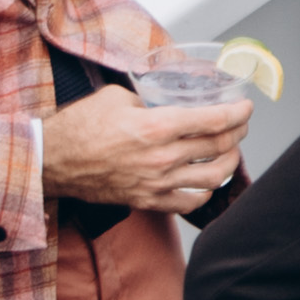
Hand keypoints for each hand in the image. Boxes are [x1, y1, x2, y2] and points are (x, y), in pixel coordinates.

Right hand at [39, 84, 250, 214]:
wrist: (53, 161)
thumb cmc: (80, 125)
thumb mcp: (118, 97)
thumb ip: (149, 100)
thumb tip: (167, 100)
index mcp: (157, 126)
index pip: (214, 121)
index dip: (238, 113)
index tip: (246, 107)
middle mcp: (163, 158)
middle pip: (220, 147)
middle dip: (238, 133)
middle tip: (240, 124)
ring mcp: (158, 183)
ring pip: (213, 178)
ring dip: (230, 163)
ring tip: (230, 152)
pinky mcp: (149, 201)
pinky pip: (191, 203)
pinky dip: (206, 192)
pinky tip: (207, 181)